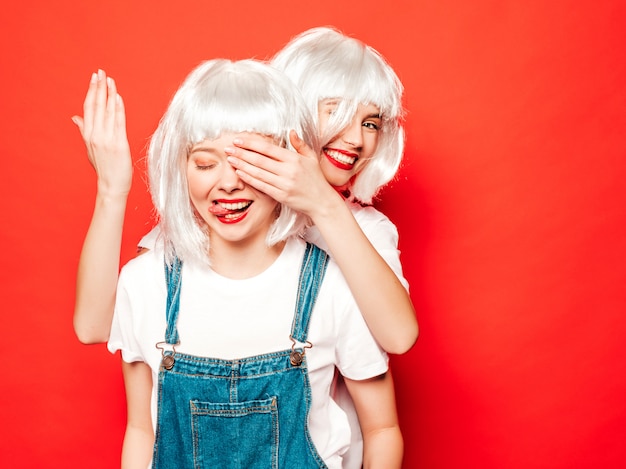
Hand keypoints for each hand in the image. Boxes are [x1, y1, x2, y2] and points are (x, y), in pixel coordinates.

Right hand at [72, 69, 131, 196]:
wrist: (111, 186)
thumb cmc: (104, 167)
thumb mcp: (89, 148)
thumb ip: (84, 130)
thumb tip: (75, 117)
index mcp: (88, 134)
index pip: (88, 107)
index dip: (91, 91)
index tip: (94, 78)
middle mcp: (95, 135)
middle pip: (95, 106)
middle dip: (98, 87)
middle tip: (101, 72)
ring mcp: (106, 139)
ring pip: (106, 111)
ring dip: (109, 93)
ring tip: (110, 80)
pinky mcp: (119, 144)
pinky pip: (118, 122)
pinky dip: (118, 108)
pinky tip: (118, 97)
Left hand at [225, 130, 341, 217]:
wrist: (322, 202)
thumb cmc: (316, 179)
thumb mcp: (312, 158)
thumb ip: (300, 144)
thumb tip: (291, 132)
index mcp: (294, 159)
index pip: (268, 148)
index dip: (251, 144)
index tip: (239, 140)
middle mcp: (288, 171)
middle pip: (259, 160)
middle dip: (242, 153)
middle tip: (228, 148)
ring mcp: (284, 184)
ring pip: (258, 172)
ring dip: (242, 165)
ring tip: (231, 159)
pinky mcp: (281, 196)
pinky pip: (261, 186)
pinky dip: (249, 179)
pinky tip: (240, 173)